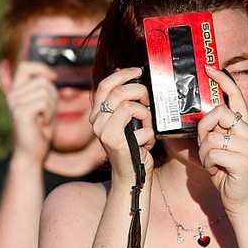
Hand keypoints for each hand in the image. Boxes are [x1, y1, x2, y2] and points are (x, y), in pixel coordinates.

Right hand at [5, 61, 57, 161]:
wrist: (31, 154)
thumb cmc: (40, 131)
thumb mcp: (44, 106)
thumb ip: (45, 90)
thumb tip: (51, 75)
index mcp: (17, 91)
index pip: (25, 66)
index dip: (41, 68)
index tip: (53, 77)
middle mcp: (13, 95)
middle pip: (42, 80)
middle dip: (53, 95)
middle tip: (48, 112)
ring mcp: (15, 103)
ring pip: (45, 91)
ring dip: (51, 107)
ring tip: (44, 119)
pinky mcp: (20, 112)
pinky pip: (43, 102)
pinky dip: (49, 114)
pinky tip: (43, 123)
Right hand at [89, 67, 154, 181]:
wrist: (131, 176)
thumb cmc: (132, 146)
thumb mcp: (125, 121)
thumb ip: (123, 101)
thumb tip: (125, 74)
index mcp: (97, 114)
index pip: (104, 85)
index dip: (122, 74)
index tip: (138, 71)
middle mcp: (96, 122)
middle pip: (120, 92)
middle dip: (140, 92)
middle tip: (148, 102)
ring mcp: (105, 132)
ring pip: (131, 107)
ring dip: (146, 115)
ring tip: (147, 127)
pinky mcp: (117, 142)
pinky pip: (143, 127)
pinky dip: (150, 135)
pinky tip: (146, 145)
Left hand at [196, 66, 247, 214]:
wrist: (239, 200)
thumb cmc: (225, 171)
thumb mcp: (218, 146)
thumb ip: (214, 130)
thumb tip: (200, 115)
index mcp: (243, 125)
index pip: (235, 95)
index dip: (223, 79)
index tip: (209, 68)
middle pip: (218, 113)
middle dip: (203, 129)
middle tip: (204, 144)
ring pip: (211, 136)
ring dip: (204, 153)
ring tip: (212, 163)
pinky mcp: (243, 159)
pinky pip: (212, 152)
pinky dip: (207, 163)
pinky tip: (215, 171)